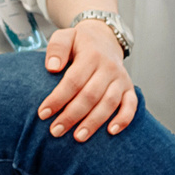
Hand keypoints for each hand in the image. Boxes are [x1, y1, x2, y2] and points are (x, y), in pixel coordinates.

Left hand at [39, 18, 137, 139]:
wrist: (105, 38)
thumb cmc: (80, 43)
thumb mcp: (66, 37)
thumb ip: (56, 48)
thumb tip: (52, 67)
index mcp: (92, 55)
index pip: (74, 80)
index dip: (58, 98)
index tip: (43, 114)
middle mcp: (109, 67)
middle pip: (90, 95)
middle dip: (72, 115)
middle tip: (55, 131)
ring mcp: (121, 79)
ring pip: (109, 103)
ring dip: (94, 122)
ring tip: (78, 137)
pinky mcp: (129, 88)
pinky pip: (131, 105)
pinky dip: (124, 119)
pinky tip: (111, 132)